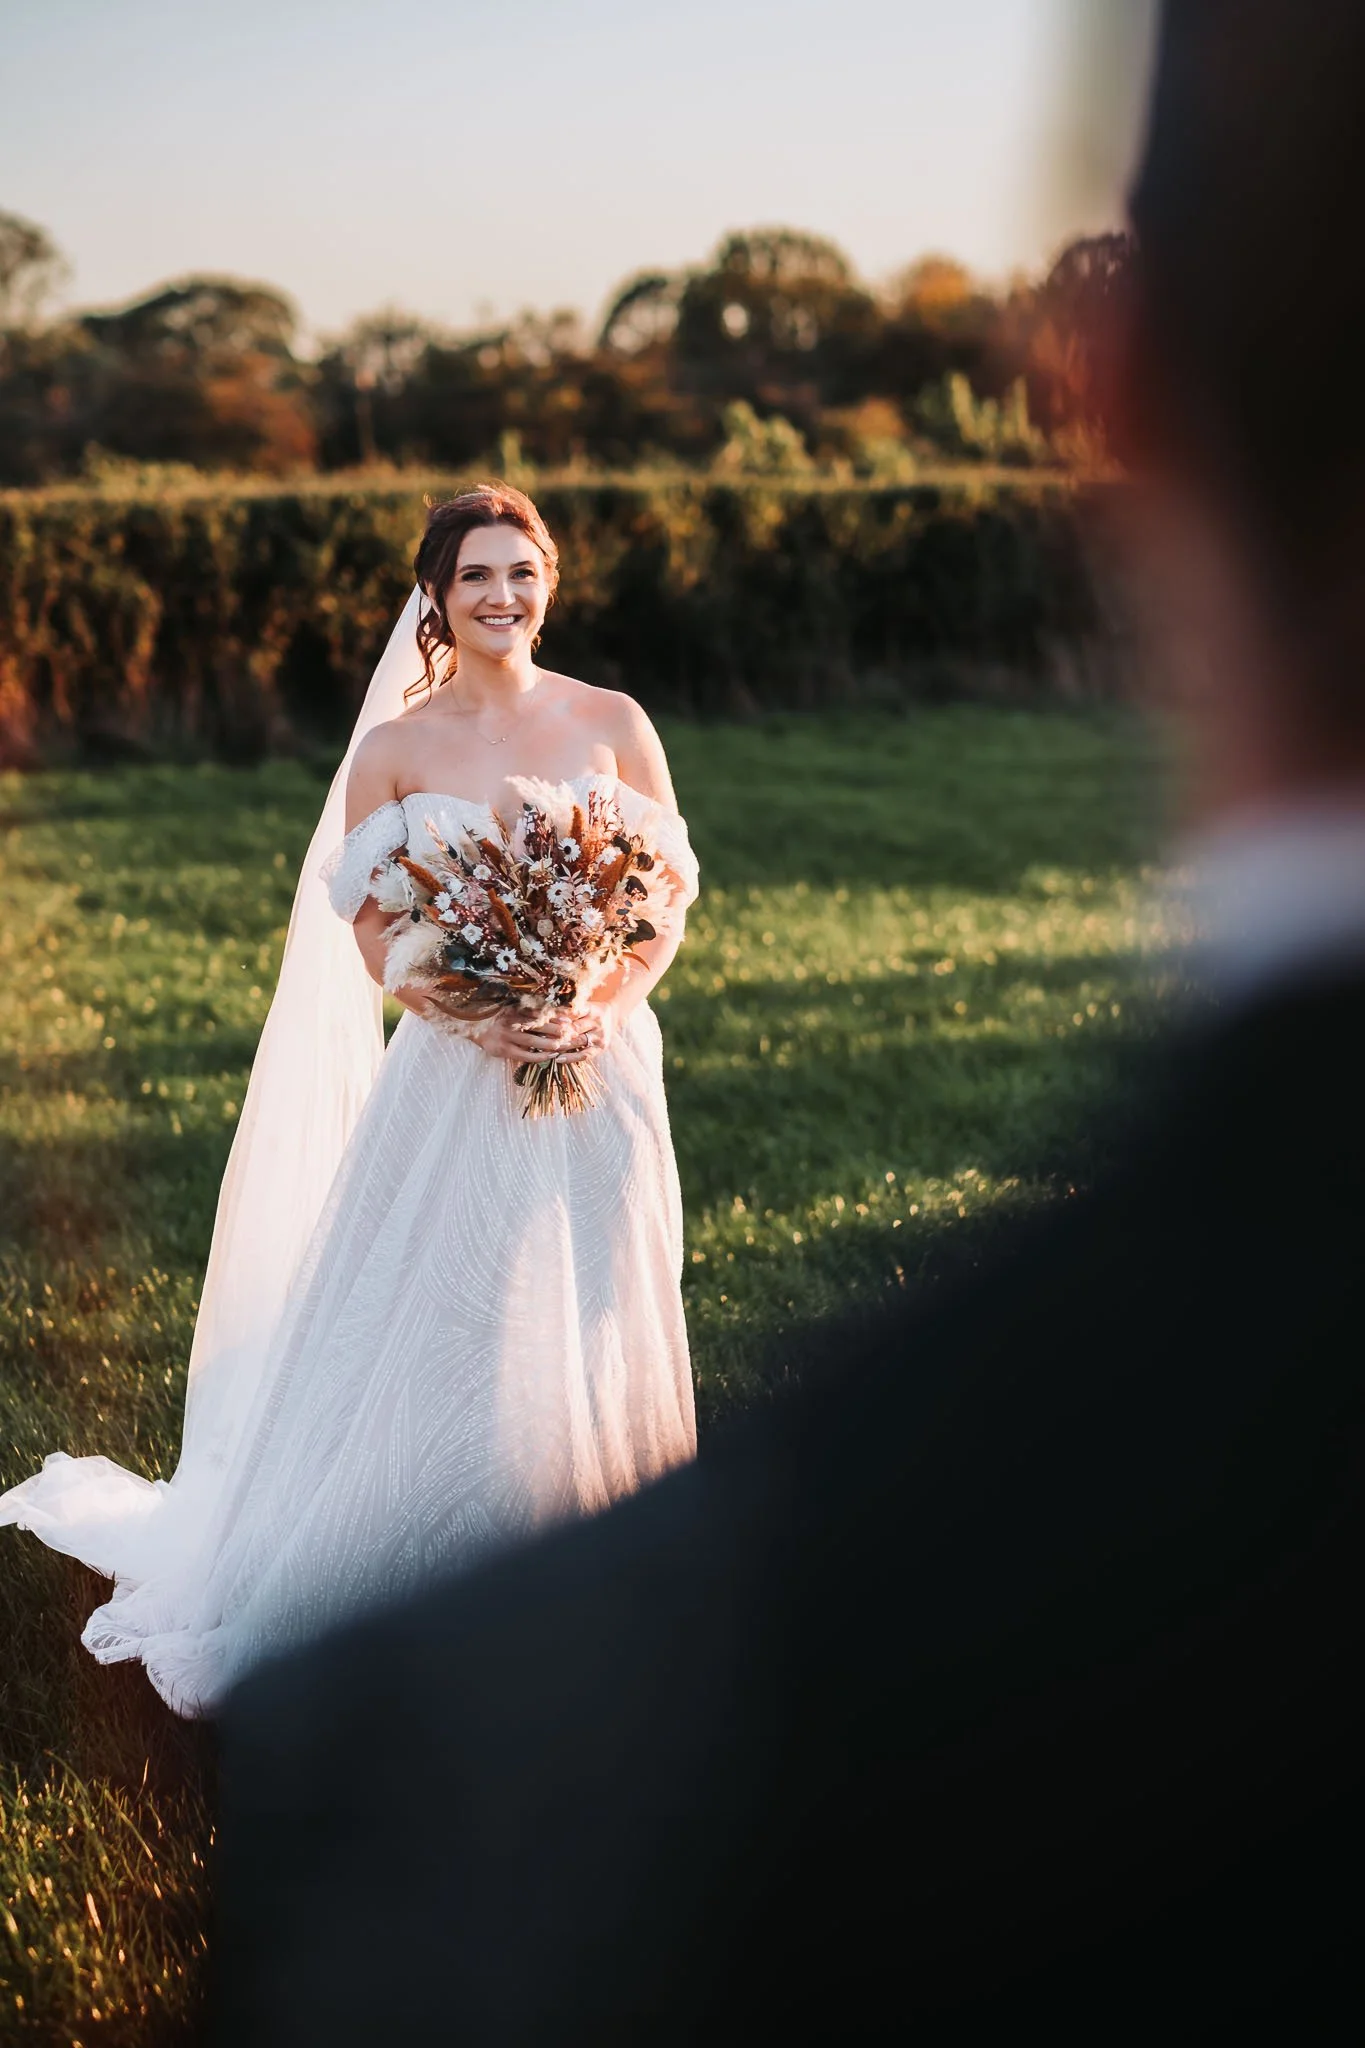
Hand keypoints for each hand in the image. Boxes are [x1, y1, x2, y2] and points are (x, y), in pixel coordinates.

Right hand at [464, 1006, 607, 1067]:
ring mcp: (506, 1036)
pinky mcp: (503, 1050)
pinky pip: (524, 1055)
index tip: (570, 1020)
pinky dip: (538, 1057)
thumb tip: (556, 1012)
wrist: (474, 1027)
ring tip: (563, 1046)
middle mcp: (511, 1021)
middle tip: (571, 1034)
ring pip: (532, 1041)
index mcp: (515, 1009)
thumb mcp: (512, 1009)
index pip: (540, 1013)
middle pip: (538, 1026)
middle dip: (556, 1030)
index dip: (556, 1017)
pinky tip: (549, 1057)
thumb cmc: (499, 1018)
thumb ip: (530, 1009)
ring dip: (549, 1044)